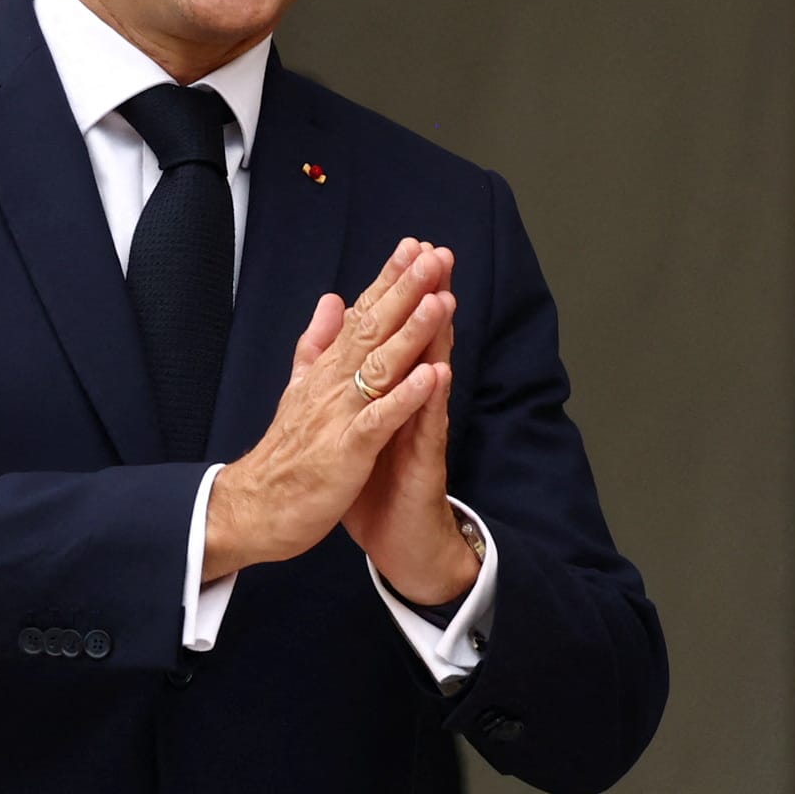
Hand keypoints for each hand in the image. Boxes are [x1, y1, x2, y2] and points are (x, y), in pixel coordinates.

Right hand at [203, 239, 450, 579]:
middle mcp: (331, 385)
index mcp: (324, 371)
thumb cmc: (283, 457)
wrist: (254, 509)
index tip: (414, 248)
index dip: (388, 281)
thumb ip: (317, 344)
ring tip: (440, 299)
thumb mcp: (298, 389)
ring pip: (379, 366)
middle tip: (434, 255)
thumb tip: (332, 300)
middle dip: (406, 291)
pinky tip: (432, 375)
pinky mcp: (346, 451)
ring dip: (411, 331)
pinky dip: (405, 397)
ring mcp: (338, 416)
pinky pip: (379, 419)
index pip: (360, 316)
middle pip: (372, 329)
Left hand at [344, 244, 477, 605]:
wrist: (399, 544)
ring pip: (431, 377)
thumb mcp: (359, 428)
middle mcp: (411, 405)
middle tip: (437, 253)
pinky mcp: (422, 464)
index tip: (406, 249)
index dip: (397, 292)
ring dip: (437, 338)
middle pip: (420, 342)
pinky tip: (437, 374)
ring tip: (444, 297)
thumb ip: (355, 383)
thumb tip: (350, 348)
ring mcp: (420, 432)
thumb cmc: (379, 487)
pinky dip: (429, 401)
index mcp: (389, 394)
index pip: (395, 334)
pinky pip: (426, 429)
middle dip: (426, 298)